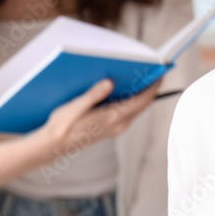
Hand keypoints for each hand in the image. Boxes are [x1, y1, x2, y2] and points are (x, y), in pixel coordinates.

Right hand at [35, 79, 159, 160]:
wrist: (54, 146)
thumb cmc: (62, 125)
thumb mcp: (75, 106)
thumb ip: (94, 94)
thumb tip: (109, 82)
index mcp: (112, 117)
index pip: (141, 101)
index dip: (153, 86)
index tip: (160, 72)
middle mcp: (118, 124)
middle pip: (142, 104)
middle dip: (149, 87)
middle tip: (153, 69)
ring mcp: (116, 128)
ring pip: (135, 108)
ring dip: (140, 93)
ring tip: (141, 75)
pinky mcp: (111, 128)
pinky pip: (128, 112)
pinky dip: (131, 100)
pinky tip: (124, 89)